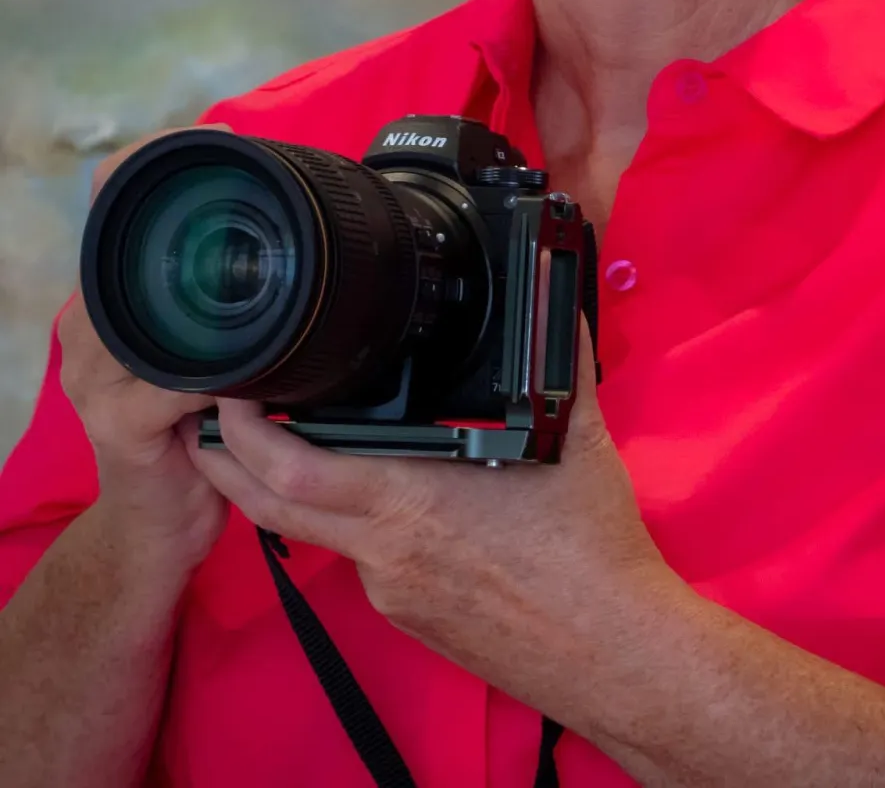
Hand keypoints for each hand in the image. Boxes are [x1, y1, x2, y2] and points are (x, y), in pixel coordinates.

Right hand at [59, 126, 234, 573]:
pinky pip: (172, 384)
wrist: (161, 525)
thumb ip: (224, 301)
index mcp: (110, 302)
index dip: (155, 158)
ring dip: (212, 288)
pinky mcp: (120, 423)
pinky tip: (246, 368)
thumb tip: (286, 242)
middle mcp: (92, 329)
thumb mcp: (206, 353)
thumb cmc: (192, 431)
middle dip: (187, 203)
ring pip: (150, 310)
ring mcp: (97, 376)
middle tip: (250, 169)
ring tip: (262, 261)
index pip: (112, 204)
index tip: (220, 132)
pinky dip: (216, 372)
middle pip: (123, 241)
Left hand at [190, 327, 674, 707]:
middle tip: (212, 419)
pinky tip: (383, 502)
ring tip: (285, 446)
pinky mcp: (411, 619)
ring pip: (316, 535)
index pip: (291, 468)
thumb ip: (558, 356)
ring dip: (289, 492)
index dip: (242, 433)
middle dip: (226, 463)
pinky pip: (363, 564)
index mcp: (410, 498)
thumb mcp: (575, 437)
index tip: (232, 391)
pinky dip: (353, 527)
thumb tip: (556, 294)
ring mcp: (392, 592)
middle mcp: (385, 550)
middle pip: (270, 508)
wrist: (612, 650)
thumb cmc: (591, 549)